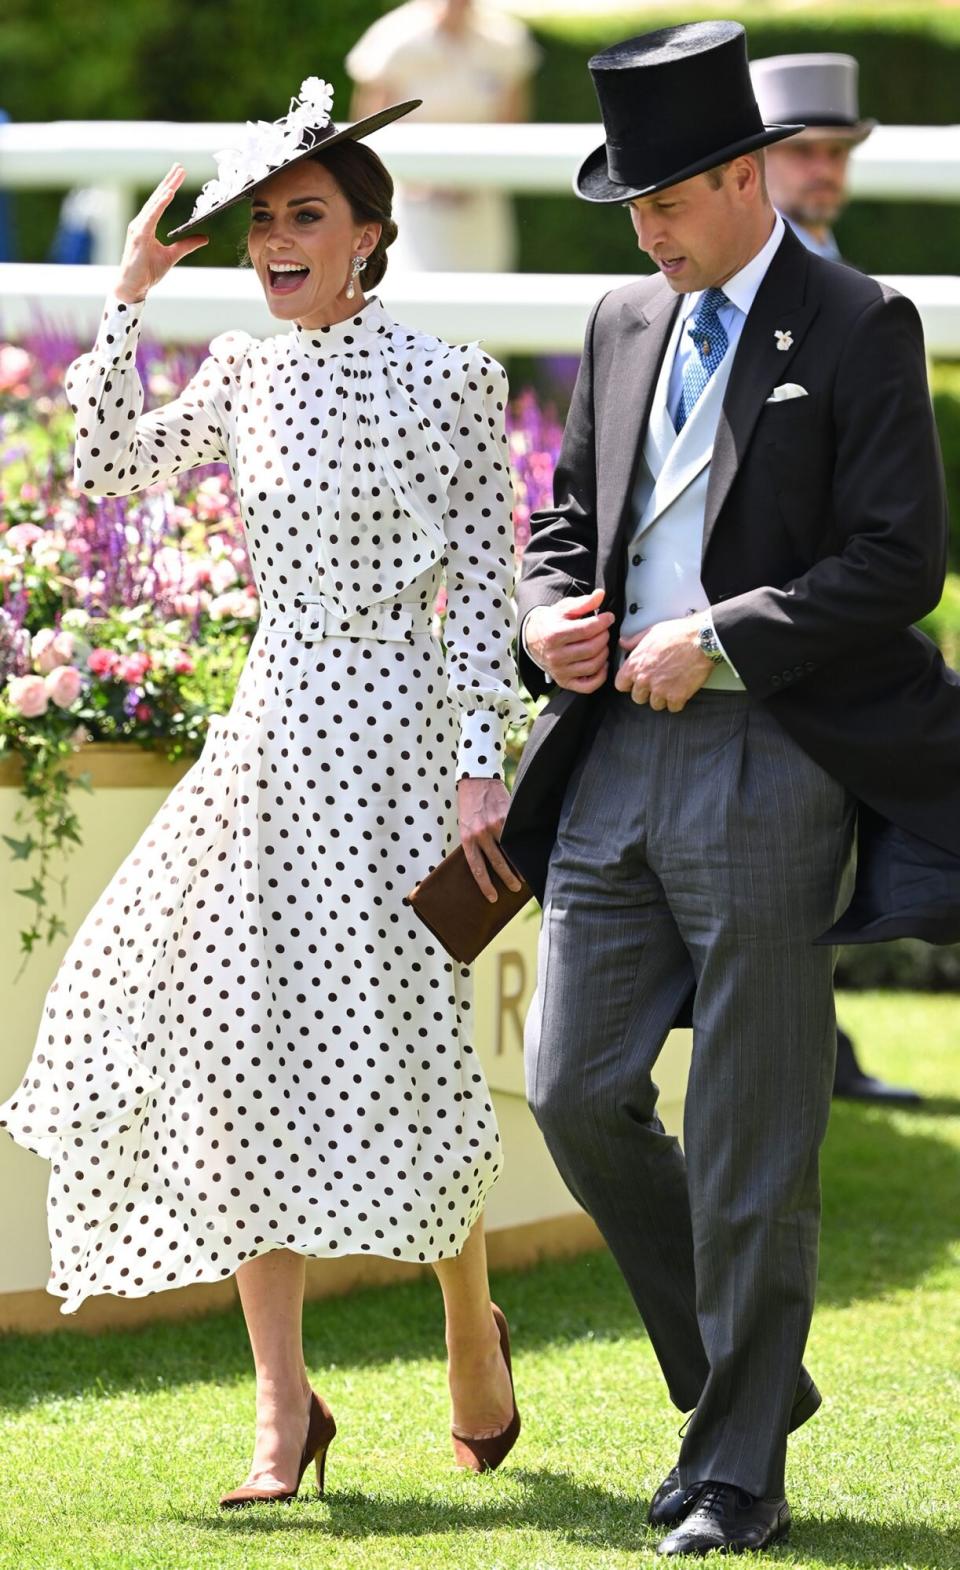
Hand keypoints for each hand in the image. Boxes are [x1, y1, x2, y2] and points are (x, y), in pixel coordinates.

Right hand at [114, 165, 207, 304]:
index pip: (160, 202)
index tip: (179, 174)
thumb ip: (187, 245)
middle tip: (179, 167)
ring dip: (165, 189)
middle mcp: (141, 223)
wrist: (133, 286)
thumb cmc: (147, 271)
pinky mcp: (138, 237)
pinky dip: (159, 206)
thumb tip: (204, 238)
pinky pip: (150, 217)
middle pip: (157, 198)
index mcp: (148, 225)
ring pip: (154, 204)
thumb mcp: (172, 256)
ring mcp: (138, 228)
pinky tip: (167, 195)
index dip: (170, 187)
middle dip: (169, 182)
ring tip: (176, 177)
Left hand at [458, 777, 521, 902]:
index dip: (485, 885)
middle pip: (497, 863)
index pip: (477, 868)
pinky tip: (528, 854)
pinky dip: (522, 846)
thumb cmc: (470, 808)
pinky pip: (516, 836)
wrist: (476, 781)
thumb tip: (488, 866)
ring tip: (524, 876)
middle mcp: (481, 833)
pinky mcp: (507, 816)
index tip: (493, 898)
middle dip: (507, 879)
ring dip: (518, 865)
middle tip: (514, 888)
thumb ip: (475, 844)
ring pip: (510, 851)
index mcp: (467, 839)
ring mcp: (496, 825)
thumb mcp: (466, 827)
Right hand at [524, 587, 615, 692]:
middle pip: (592, 648)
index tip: (609, 617)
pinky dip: (600, 676)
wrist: (534, 639)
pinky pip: (589, 686)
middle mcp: (556, 655)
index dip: (603, 622)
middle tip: (604, 631)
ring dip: (604, 654)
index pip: (587, 630)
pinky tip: (601, 664)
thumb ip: (584, 602)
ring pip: (593, 666)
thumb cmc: (553, 622)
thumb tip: (600, 594)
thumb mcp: (565, 608)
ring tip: (602, 645)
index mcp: (554, 634)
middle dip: (604, 637)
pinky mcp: (564, 682)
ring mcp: (560, 671)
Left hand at [614, 615, 713, 711]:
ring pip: (655, 704)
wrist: (702, 640)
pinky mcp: (677, 696)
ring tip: (671, 685)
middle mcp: (645, 680)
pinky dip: (678, 701)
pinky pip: (673, 708)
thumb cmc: (678, 634)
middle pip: (638, 698)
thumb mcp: (651, 632)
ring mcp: (660, 690)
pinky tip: (681, 690)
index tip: (634, 682)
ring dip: (662, 698)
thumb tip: (624, 642)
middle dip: (647, 692)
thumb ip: (634, 641)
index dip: (628, 684)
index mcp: (635, 665)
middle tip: (657, 682)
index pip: (620, 685)